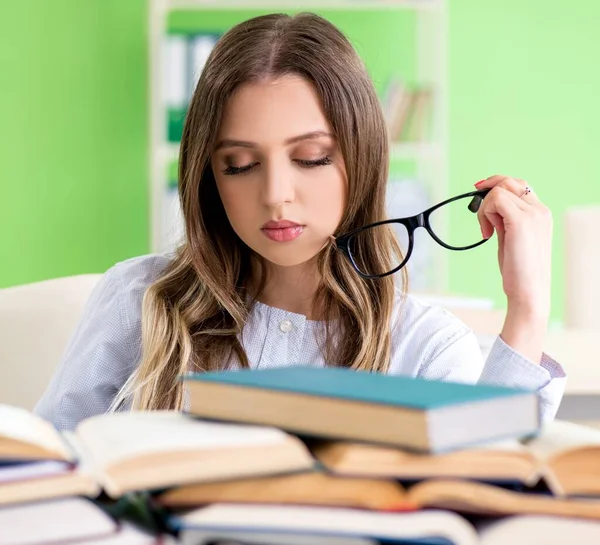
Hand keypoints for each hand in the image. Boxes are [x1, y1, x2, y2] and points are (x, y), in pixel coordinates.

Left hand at [475, 175, 552, 362]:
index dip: (496, 184)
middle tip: (479, 215)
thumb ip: (505, 221)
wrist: (528, 292)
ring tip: (487, 231)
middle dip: (487, 192)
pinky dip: (484, 214)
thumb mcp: (511, 239)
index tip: (479, 190)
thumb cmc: (519, 271)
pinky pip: (495, 200)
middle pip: (508, 182)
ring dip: (484, 209)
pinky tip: (487, 233)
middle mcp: (540, 210)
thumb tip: (489, 209)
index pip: (519, 185)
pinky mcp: (521, 221)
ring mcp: (533, 214)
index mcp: (541, 214)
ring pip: (498, 191)